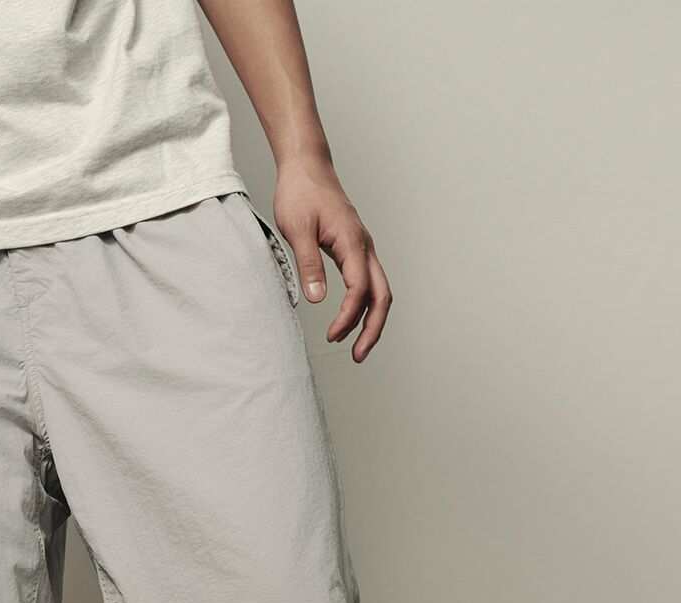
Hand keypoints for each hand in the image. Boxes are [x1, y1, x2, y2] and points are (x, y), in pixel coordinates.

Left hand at [274, 158, 391, 361]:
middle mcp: (364, 247)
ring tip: (355, 348)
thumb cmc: (301, 193)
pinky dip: (363, 306)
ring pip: (378, 291)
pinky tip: (349, 321)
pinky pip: (367, 283)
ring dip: (370, 320)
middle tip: (358, 356)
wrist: (306, 167)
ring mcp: (362, 248)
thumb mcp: (297, 229)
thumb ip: (308, 264)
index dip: (349, 317)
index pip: (360, 289)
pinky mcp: (355, 250)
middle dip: (373, 329)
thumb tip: (318, 300)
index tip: (332, 336)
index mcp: (353, 242)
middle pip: (382, 295)